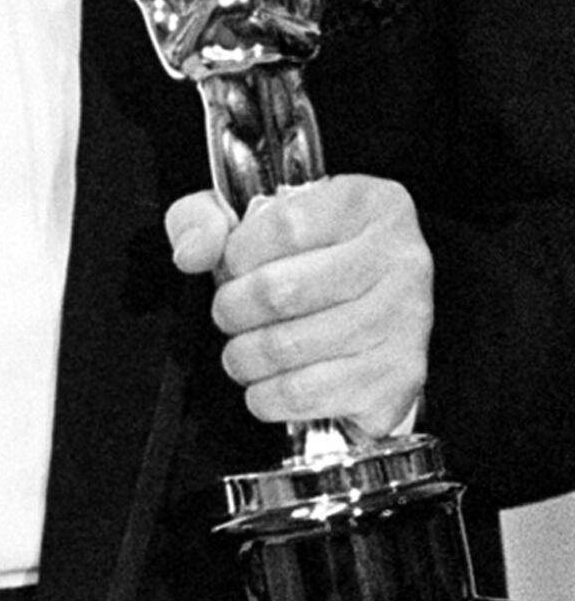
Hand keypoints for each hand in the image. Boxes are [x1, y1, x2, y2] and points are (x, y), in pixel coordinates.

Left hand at [165, 176, 433, 438]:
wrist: (364, 316)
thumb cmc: (302, 262)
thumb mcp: (245, 219)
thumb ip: (202, 219)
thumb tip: (193, 253)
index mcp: (368, 205)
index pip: (285, 226)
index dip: (237, 255)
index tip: (232, 269)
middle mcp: (401, 259)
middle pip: (280, 291)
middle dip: (231, 310)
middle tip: (231, 315)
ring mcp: (407, 321)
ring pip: (286, 348)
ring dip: (243, 357)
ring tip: (246, 350)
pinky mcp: (399, 378)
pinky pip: (304, 394)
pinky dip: (267, 395)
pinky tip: (271, 382)